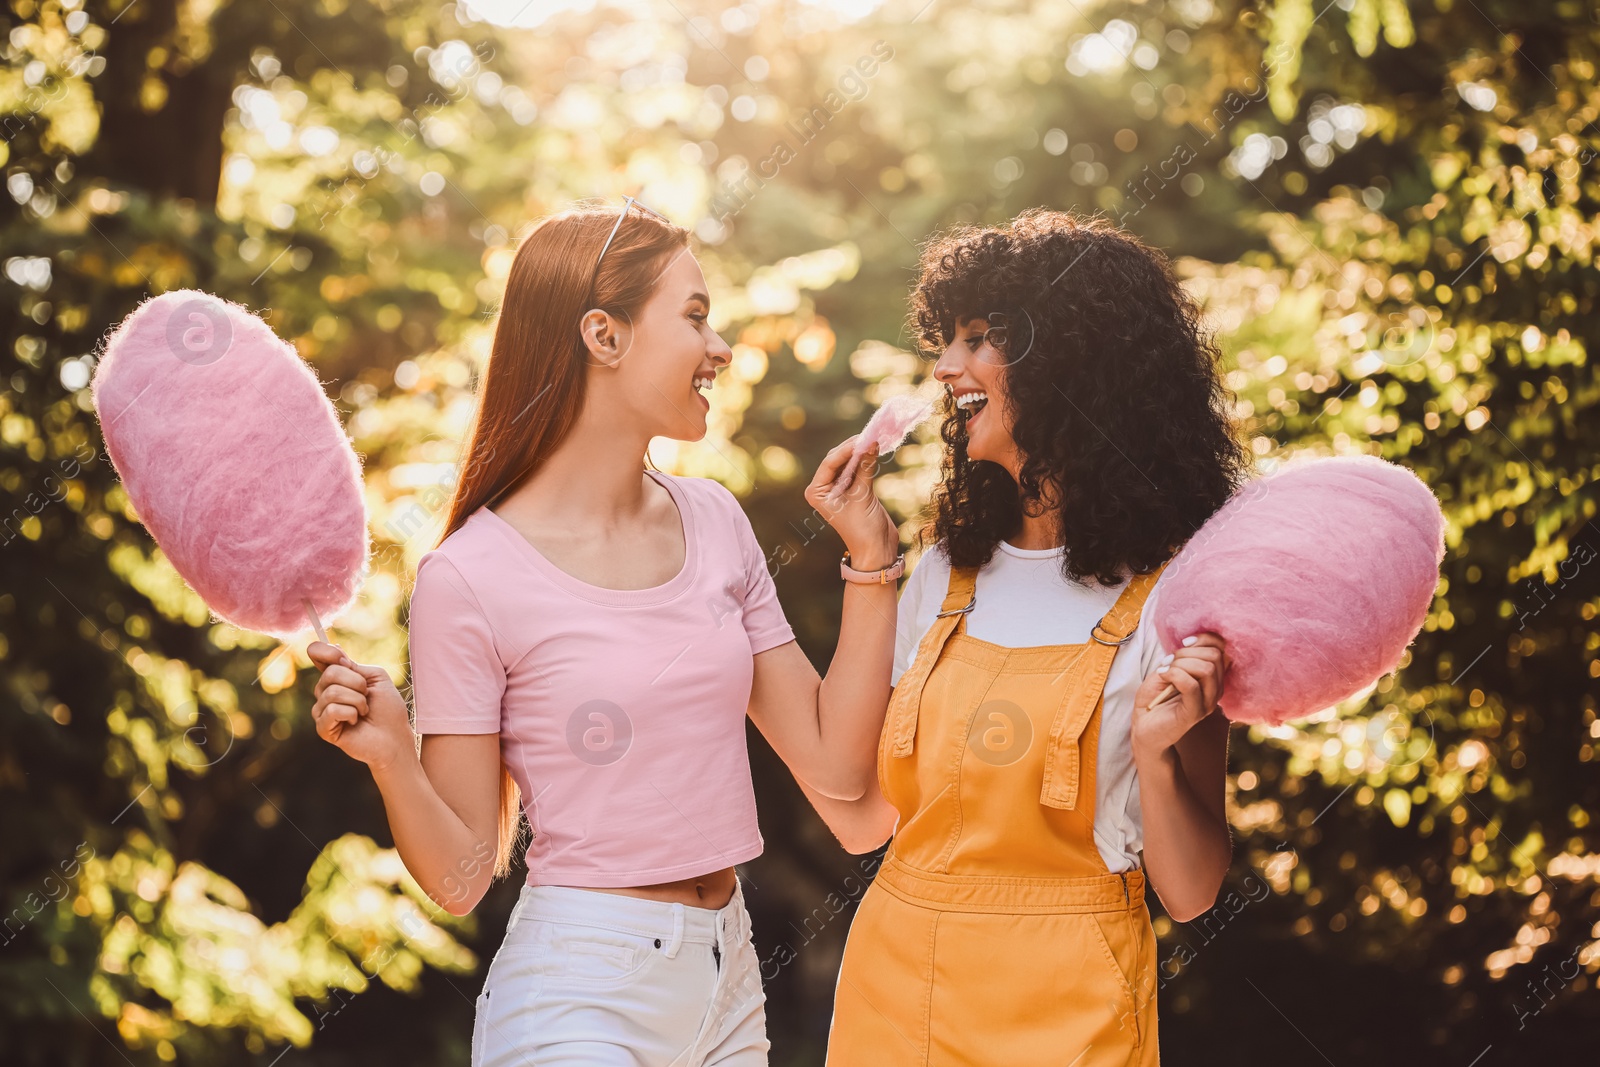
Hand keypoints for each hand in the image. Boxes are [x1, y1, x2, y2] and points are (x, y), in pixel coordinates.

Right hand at [308, 641, 414, 772]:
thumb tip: (333, 652)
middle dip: (357, 683)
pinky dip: (350, 713)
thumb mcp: (375, 678)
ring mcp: (321, 710)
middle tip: (367, 696)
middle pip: (329, 673)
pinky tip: (355, 722)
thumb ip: (354, 666)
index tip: (339, 656)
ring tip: (364, 711)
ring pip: (331, 692)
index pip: (316, 654)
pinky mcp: (323, 728)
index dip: (323, 651)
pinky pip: (331, 710)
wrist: (395, 736)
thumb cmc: (388, 709)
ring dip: (357, 700)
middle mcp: (325, 692)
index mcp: (337, 677)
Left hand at [805, 436, 898, 569]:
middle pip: (837, 459)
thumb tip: (871, 442)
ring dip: (860, 452)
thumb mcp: (863, 495)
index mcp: (816, 491)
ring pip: (847, 462)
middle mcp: (823, 488)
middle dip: (852, 448)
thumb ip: (865, 467)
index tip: (863, 438)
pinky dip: (865, 460)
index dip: (846, 449)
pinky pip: (856, 469)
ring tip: (874, 439)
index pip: (830, 462)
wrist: (876, 550)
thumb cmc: (863, 528)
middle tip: (870, 435)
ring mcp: (837, 488)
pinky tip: (874, 450)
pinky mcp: (851, 489)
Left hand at [1131, 633, 1228, 756]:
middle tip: (1169, 661)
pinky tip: (1162, 675)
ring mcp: (1207, 703)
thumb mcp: (1167, 669)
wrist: (1143, 727)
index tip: (1184, 642)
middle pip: (1215, 656)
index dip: (1204, 638)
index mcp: (1212, 678)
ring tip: (1164, 670)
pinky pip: (1191, 685)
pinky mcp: (1194, 713)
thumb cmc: (1154, 698)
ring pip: (1206, 669)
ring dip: (1180, 663)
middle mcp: (1215, 690)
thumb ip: (1183, 657)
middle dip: (1187, 652)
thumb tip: (1190, 643)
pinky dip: (1173, 674)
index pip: (1222, 648)